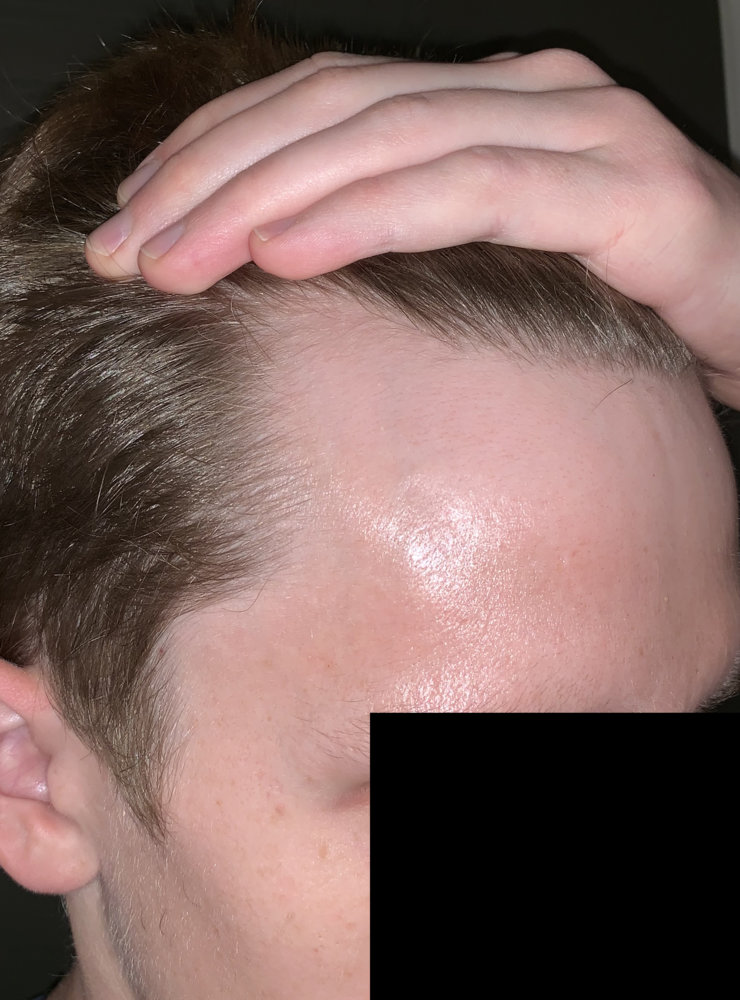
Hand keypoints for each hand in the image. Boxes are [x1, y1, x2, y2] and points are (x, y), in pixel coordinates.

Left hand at [85, 49, 739, 405]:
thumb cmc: (623, 300)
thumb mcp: (489, 261)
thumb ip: (404, 237)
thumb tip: (278, 267)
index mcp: (481, 100)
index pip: (319, 102)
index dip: (214, 149)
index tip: (132, 214)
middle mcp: (524, 91)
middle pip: (333, 110)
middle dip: (213, 177)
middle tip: (126, 247)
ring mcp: (579, 129)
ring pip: (387, 140)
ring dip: (267, 199)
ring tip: (177, 258)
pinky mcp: (623, 192)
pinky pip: (472, 192)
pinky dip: (370, 218)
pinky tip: (288, 254)